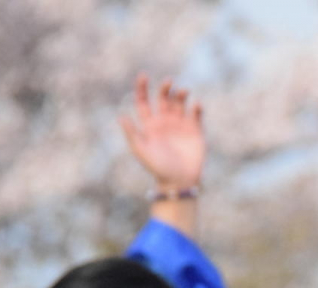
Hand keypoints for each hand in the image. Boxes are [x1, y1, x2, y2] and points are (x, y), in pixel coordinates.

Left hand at [119, 74, 204, 190]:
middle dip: (165, 88)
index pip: (144, 102)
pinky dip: (197, 108)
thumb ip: (132, 133)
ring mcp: (180, 126)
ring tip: (183, 92)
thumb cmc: (157, 168)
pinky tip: (196, 105)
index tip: (143, 76)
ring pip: (180, 103)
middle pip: (163, 98)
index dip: (142, 88)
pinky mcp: (195, 131)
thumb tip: (121, 116)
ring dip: (181, 95)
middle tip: (169, 82)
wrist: (179, 181)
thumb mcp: (141, 151)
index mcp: (149, 125)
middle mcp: (164, 122)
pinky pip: (196, 115)